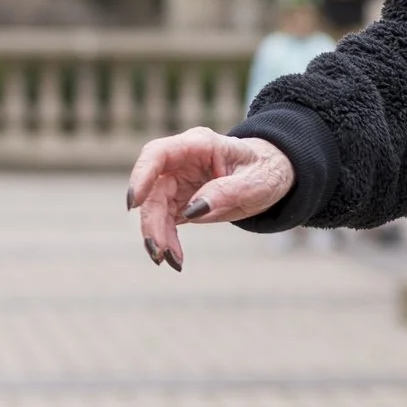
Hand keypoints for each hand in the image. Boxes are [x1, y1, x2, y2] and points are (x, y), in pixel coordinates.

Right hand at [124, 126, 295, 269]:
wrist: (272, 175)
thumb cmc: (266, 171)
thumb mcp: (256, 182)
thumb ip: (226, 192)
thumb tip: (192, 211)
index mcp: (199, 145)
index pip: (159, 153)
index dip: (141, 175)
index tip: (135, 202)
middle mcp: (182, 161)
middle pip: (154, 189)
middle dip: (151, 221)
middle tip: (158, 251)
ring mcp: (179, 181)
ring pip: (155, 208)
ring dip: (157, 235)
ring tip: (169, 261)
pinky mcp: (180, 200)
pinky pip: (165, 221)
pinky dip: (167, 240)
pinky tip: (175, 258)